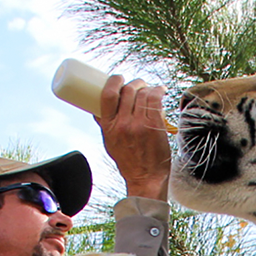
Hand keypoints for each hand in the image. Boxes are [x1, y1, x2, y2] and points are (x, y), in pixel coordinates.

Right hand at [97, 76, 171, 200]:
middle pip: (127, 91)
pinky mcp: (155, 126)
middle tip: (138, 84)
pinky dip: (158, 91)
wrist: (146, 178)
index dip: (114, 81)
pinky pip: (156, 100)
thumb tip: (95, 110)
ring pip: (142, 94)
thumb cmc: (128, 161)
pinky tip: (160, 90)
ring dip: (147, 87)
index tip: (118, 78)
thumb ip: (105, 125)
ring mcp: (139, 124)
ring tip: (149, 88)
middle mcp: (123, 124)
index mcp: (109, 126)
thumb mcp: (109, 142)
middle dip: (134, 83)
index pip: (108, 95)